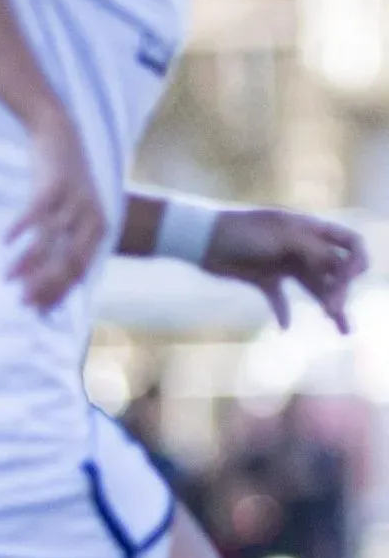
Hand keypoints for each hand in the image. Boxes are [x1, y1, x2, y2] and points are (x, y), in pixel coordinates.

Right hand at [8, 114, 106, 311]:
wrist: (61, 134)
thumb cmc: (63, 179)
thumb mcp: (73, 211)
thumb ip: (67, 239)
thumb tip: (47, 271)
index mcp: (99, 229)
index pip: (79, 271)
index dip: (58, 292)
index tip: (37, 309)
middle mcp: (91, 218)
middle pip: (68, 261)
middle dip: (46, 285)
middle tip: (24, 302)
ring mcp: (74, 202)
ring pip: (51, 242)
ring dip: (29, 263)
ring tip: (9, 279)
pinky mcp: (55, 185)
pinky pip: (36, 213)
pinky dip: (21, 228)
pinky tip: (5, 241)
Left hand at [201, 208, 367, 332]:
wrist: (199, 237)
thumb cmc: (242, 231)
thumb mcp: (284, 237)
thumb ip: (315, 252)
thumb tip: (341, 271)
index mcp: (309, 229)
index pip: (350, 243)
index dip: (357, 261)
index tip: (348, 277)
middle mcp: (300, 247)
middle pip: (335, 271)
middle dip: (342, 289)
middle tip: (333, 309)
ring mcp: (282, 263)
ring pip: (314, 287)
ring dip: (329, 305)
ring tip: (342, 328)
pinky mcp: (263, 278)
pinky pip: (280, 299)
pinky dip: (283, 312)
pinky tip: (284, 326)